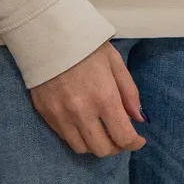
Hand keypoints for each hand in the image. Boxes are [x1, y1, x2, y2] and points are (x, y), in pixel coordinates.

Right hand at [31, 41, 145, 158]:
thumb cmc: (87, 47)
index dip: (134, 143)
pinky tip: (84, 124)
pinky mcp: (45, 113)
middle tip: (121, 136)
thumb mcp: (116, 64)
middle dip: (116, 147)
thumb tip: (139, 119)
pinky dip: (78, 137)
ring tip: (102, 132)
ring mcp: (61, 115)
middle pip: (102, 149)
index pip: (123, 137)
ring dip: (96, 145)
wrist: (49, 34)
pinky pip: (65, 137)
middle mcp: (82, 112)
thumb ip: (129, 94)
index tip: (138, 140)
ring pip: (82, 148)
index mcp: (104, 98)